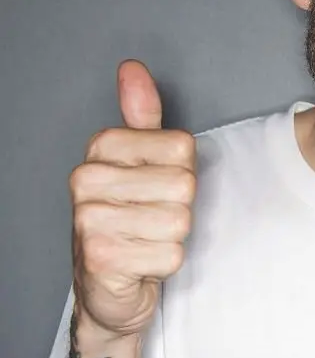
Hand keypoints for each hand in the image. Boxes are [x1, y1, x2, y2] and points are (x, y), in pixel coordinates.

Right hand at [70, 60, 195, 337]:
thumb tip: (132, 69)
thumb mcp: (137, 162)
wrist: (106, 288)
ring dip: (172, 239)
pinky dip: (164, 265)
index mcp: (101, 148)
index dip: (182, 174)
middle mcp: (87, 179)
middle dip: (179, 210)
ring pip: (179, 222)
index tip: (156, 190)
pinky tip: (141, 262)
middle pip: (184, 186)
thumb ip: (141, 117)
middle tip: (152, 220)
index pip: (183, 147)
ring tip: (146, 240)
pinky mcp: (101, 257)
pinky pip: (170, 255)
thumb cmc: (128, 221)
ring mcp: (90, 219)